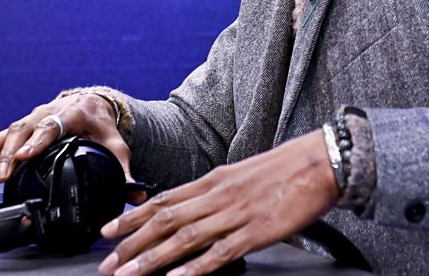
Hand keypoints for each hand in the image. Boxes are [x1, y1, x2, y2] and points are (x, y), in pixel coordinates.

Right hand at [0, 92, 138, 204]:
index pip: (50, 125)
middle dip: (3, 159)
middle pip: (17, 133)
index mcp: (69, 114)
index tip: (24, 156)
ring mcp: (25, 123)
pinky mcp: (14, 133)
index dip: (36, 140)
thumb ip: (123, 167)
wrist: (91, 105)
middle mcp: (42, 115)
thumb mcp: (116, 144)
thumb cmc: (101, 126)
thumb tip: (136, 191)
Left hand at [96, 130, 338, 275]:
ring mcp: (236, 214)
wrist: (321, 163)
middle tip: (108, 264)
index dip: (131, 217)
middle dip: (131, 243)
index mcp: (213, 180)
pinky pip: (221, 252)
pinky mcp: (256, 232)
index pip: (162, 199)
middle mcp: (218, 195)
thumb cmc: (285, 170)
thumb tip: (191, 207)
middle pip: (165, 220)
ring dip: (152, 258)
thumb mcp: (241, 175)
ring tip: (129, 274)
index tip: (107, 231)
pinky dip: (196, 267)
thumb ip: (215, 192)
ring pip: (184, 238)